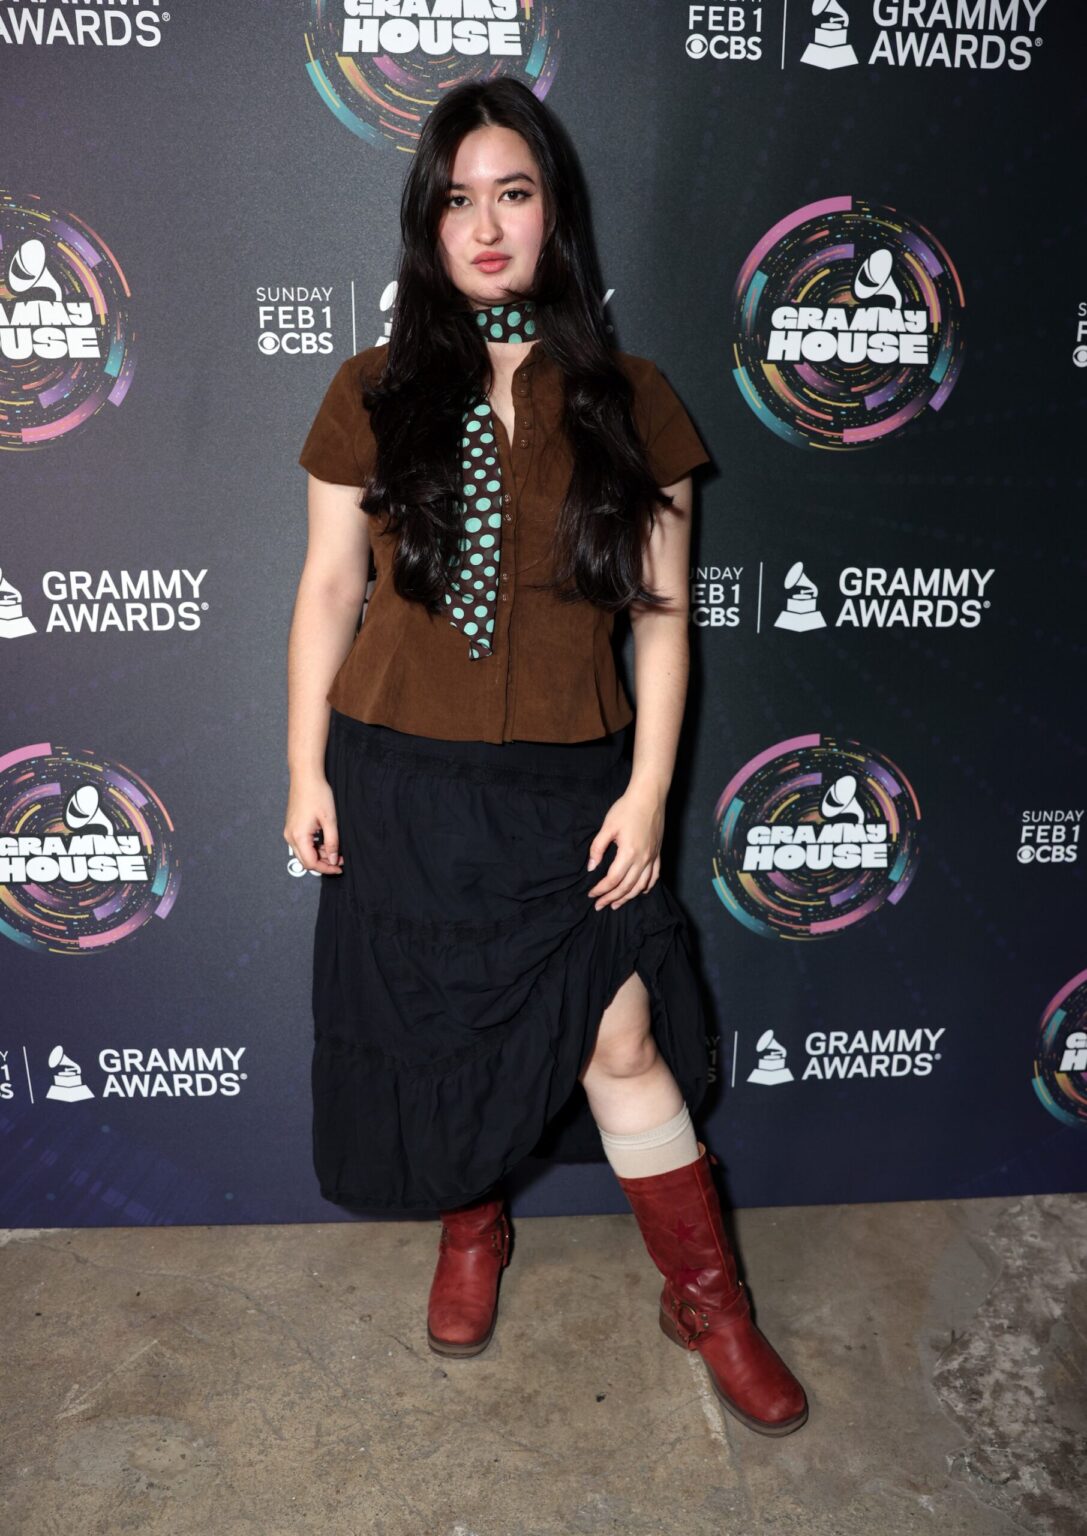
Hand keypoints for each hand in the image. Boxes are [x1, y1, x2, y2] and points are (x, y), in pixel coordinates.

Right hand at [284, 774, 343, 874]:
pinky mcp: (292, 826)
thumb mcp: (330, 820)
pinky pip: (301, 843)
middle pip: (305, 861)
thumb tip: (332, 859)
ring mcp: (289, 831)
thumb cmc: (317, 794)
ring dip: (318, 854)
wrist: (305, 777)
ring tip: (334, 849)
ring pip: (304, 853)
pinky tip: (325, 841)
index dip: (326, 868)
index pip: (311, 863)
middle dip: (322, 863)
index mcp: (299, 836)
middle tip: (338, 860)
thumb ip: (332, 842)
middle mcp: (290, 836)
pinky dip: (313, 846)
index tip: (338, 867)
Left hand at [585, 781, 664, 910]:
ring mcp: (652, 857)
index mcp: (628, 853)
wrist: (649, 797)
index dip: (601, 890)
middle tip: (599, 905)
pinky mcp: (658, 853)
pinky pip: (655, 876)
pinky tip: (641, 892)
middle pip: (627, 887)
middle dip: (611, 898)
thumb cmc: (626, 809)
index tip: (591, 895)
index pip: (613, 879)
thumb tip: (591, 867)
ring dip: (628, 897)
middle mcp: (643, 859)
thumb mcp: (607, 826)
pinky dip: (647, 887)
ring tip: (616, 904)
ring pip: (641, 886)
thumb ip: (597, 848)